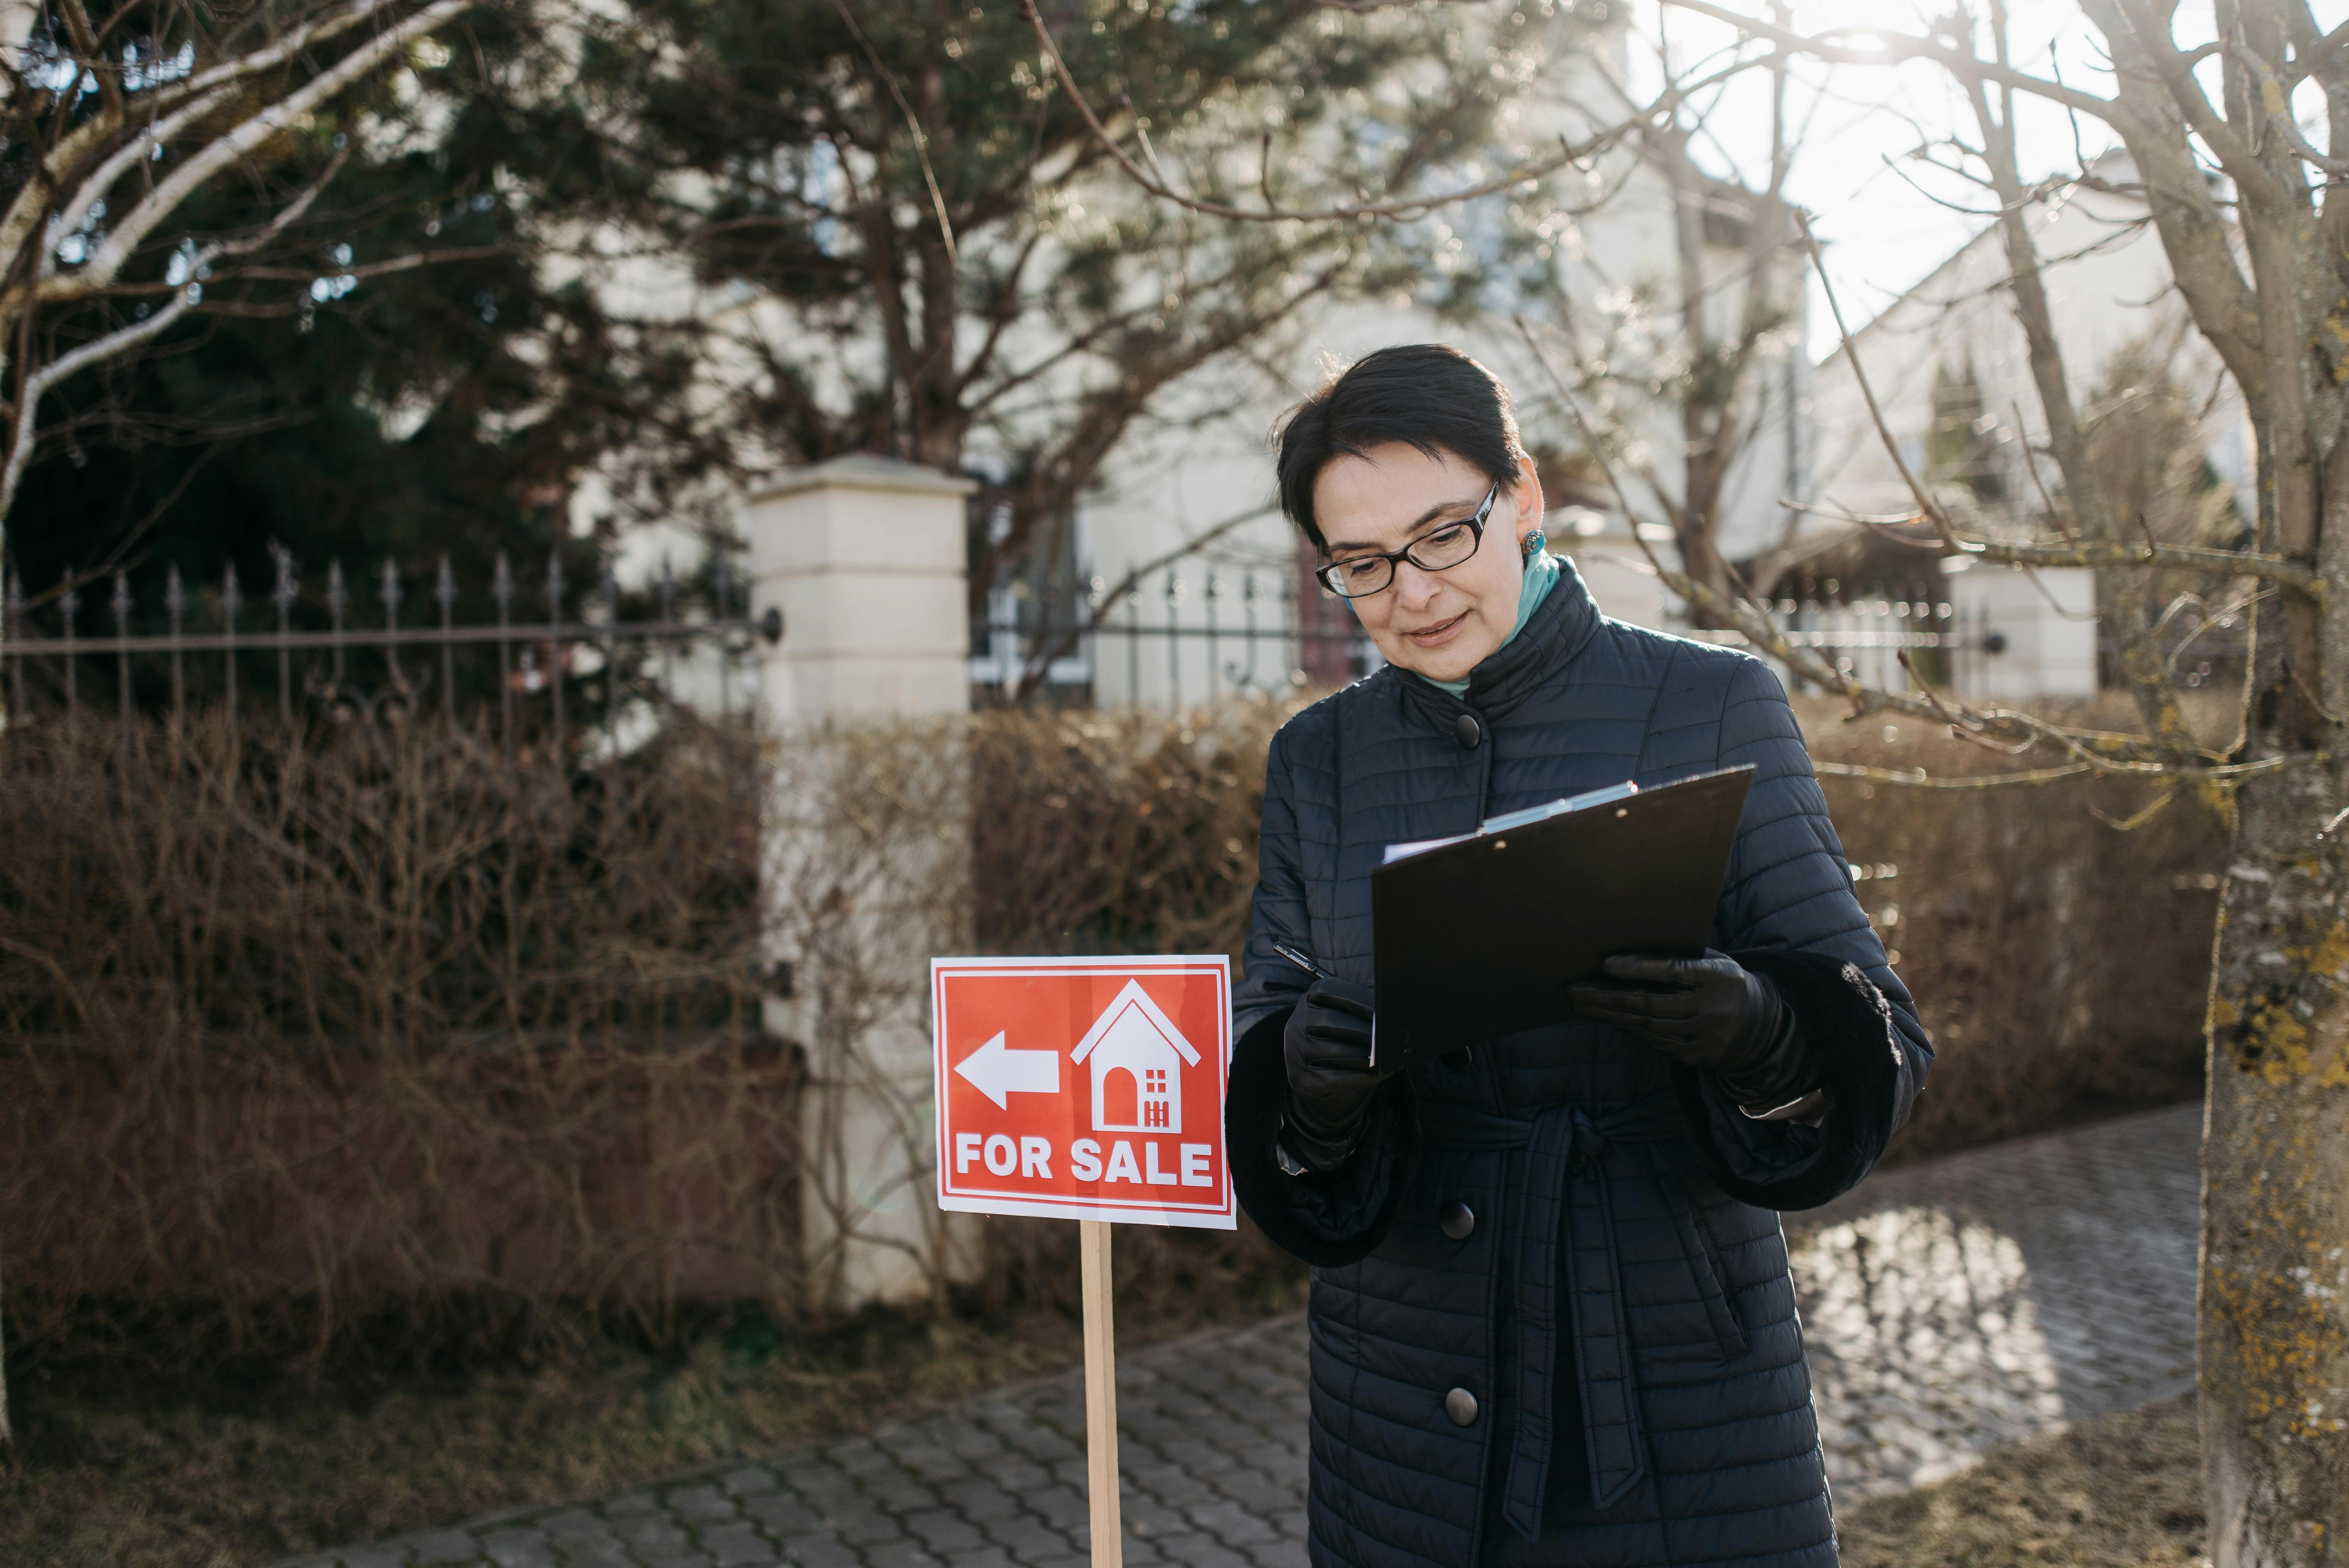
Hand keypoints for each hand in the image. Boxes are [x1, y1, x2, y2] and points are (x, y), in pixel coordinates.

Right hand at [1281, 975, 1390, 1167]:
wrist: (1323, 1070)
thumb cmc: (1358, 1037)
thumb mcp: (1371, 1020)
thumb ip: (1404, 1021)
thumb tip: (1462, 1054)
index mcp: (1317, 992)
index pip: (1341, 994)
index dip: (1368, 1006)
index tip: (1391, 1016)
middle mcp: (1300, 1019)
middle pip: (1339, 1025)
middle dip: (1371, 1036)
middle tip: (1394, 1043)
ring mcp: (1296, 1050)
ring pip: (1337, 1053)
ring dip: (1368, 1059)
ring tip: (1389, 1060)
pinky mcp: (1300, 1078)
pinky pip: (1335, 1078)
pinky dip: (1360, 1078)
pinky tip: (1379, 1075)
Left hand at [1567, 950, 1784, 1076]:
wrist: (1761, 1027)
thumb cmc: (1725, 984)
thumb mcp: (1714, 963)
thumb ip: (1681, 960)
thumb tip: (1631, 955)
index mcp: (1718, 976)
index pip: (1673, 970)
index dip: (1639, 968)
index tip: (1606, 964)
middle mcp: (1712, 1008)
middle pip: (1651, 1003)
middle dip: (1607, 997)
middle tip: (1575, 990)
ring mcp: (1705, 1037)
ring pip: (1647, 1026)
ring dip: (1609, 1015)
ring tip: (1581, 1004)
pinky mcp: (1696, 1056)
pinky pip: (1654, 1042)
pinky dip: (1628, 1029)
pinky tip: (1607, 1019)